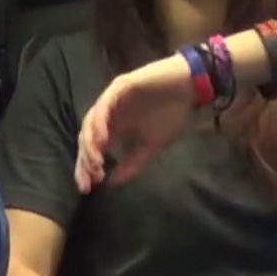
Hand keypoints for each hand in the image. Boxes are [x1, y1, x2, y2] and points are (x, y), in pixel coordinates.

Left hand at [75, 52, 198, 192]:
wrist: (191, 87)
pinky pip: (103, 106)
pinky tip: (101, 140)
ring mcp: (112, 99)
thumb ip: (133, 163)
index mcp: (115, 128)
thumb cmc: (173, 114)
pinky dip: (99, 123)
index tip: (88, 189)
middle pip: (86, 138)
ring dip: (90, 144)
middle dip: (85, 160)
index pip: (93, 149)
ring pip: (90, 122)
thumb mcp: (152, 146)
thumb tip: (112, 183)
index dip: (86, 169)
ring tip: (95, 163)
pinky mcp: (119, 87)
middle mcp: (109, 115)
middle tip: (90, 180)